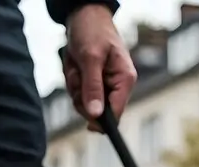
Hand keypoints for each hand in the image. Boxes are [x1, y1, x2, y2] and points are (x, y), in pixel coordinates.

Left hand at [62, 5, 135, 130]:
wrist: (83, 13)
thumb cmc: (92, 29)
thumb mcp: (90, 57)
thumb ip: (93, 87)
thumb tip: (95, 115)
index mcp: (125, 80)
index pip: (116, 113)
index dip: (101, 119)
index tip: (87, 120)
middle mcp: (118, 85)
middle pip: (98, 111)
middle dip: (82, 95)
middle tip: (78, 75)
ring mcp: (105, 85)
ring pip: (85, 103)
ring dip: (75, 86)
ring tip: (76, 65)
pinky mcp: (94, 83)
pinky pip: (80, 93)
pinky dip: (73, 81)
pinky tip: (75, 66)